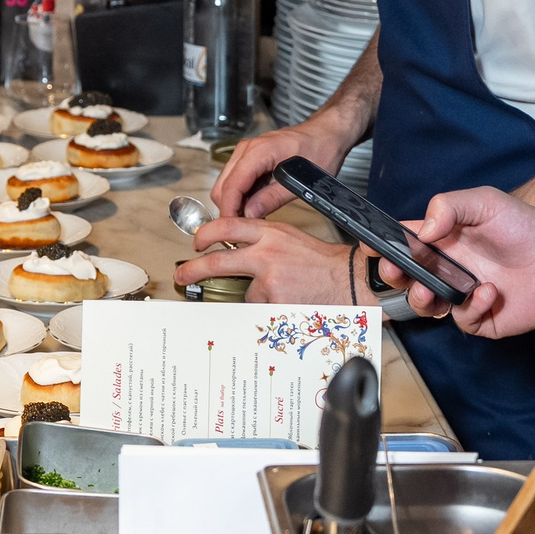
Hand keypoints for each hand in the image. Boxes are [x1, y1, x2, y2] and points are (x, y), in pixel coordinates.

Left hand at [172, 218, 366, 305]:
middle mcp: (266, 252)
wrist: (352, 280)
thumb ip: (264, 243)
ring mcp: (268, 276)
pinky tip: (289, 302)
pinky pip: (260, 308)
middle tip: (182, 274)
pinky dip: (270, 308)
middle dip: (193, 269)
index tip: (197, 241)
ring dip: (258, 296)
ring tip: (286, 292)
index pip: (228, 225)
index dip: (206, 233)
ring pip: (245, 292)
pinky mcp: (274, 298)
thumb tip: (238, 254)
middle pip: (217, 260)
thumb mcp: (291, 240)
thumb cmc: (325, 263)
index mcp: (271, 232)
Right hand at [209, 111, 351, 219]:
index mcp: (259, 152)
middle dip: (229, 208)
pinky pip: (236, 179)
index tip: (233, 228)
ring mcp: (246, 152)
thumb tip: (250, 214)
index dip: (229, 210)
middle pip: (222, 186)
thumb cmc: (320, 150)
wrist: (326, 134)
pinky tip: (255, 205)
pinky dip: (241, 195)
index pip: (232, 186)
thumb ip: (272, 198)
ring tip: (252, 217)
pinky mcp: (249, 158)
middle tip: (245, 227)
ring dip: (235, 202)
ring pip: (226, 184)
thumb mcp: (300, 181)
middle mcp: (247, 149)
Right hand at [387, 187, 534, 338]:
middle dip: (393, 276)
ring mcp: (461, 294)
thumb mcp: (485, 202)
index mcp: (441, 240)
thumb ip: (449, 207)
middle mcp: (447, 268)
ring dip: (421, 299)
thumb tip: (422, 231)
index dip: (383, 245)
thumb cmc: (525, 227)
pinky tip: (486, 292)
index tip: (373, 245)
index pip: (403, 243)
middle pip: (405, 278)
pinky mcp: (481, 317)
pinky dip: (470, 308)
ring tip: (432, 288)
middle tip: (396, 270)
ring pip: (425, 305)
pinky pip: (462, 321)